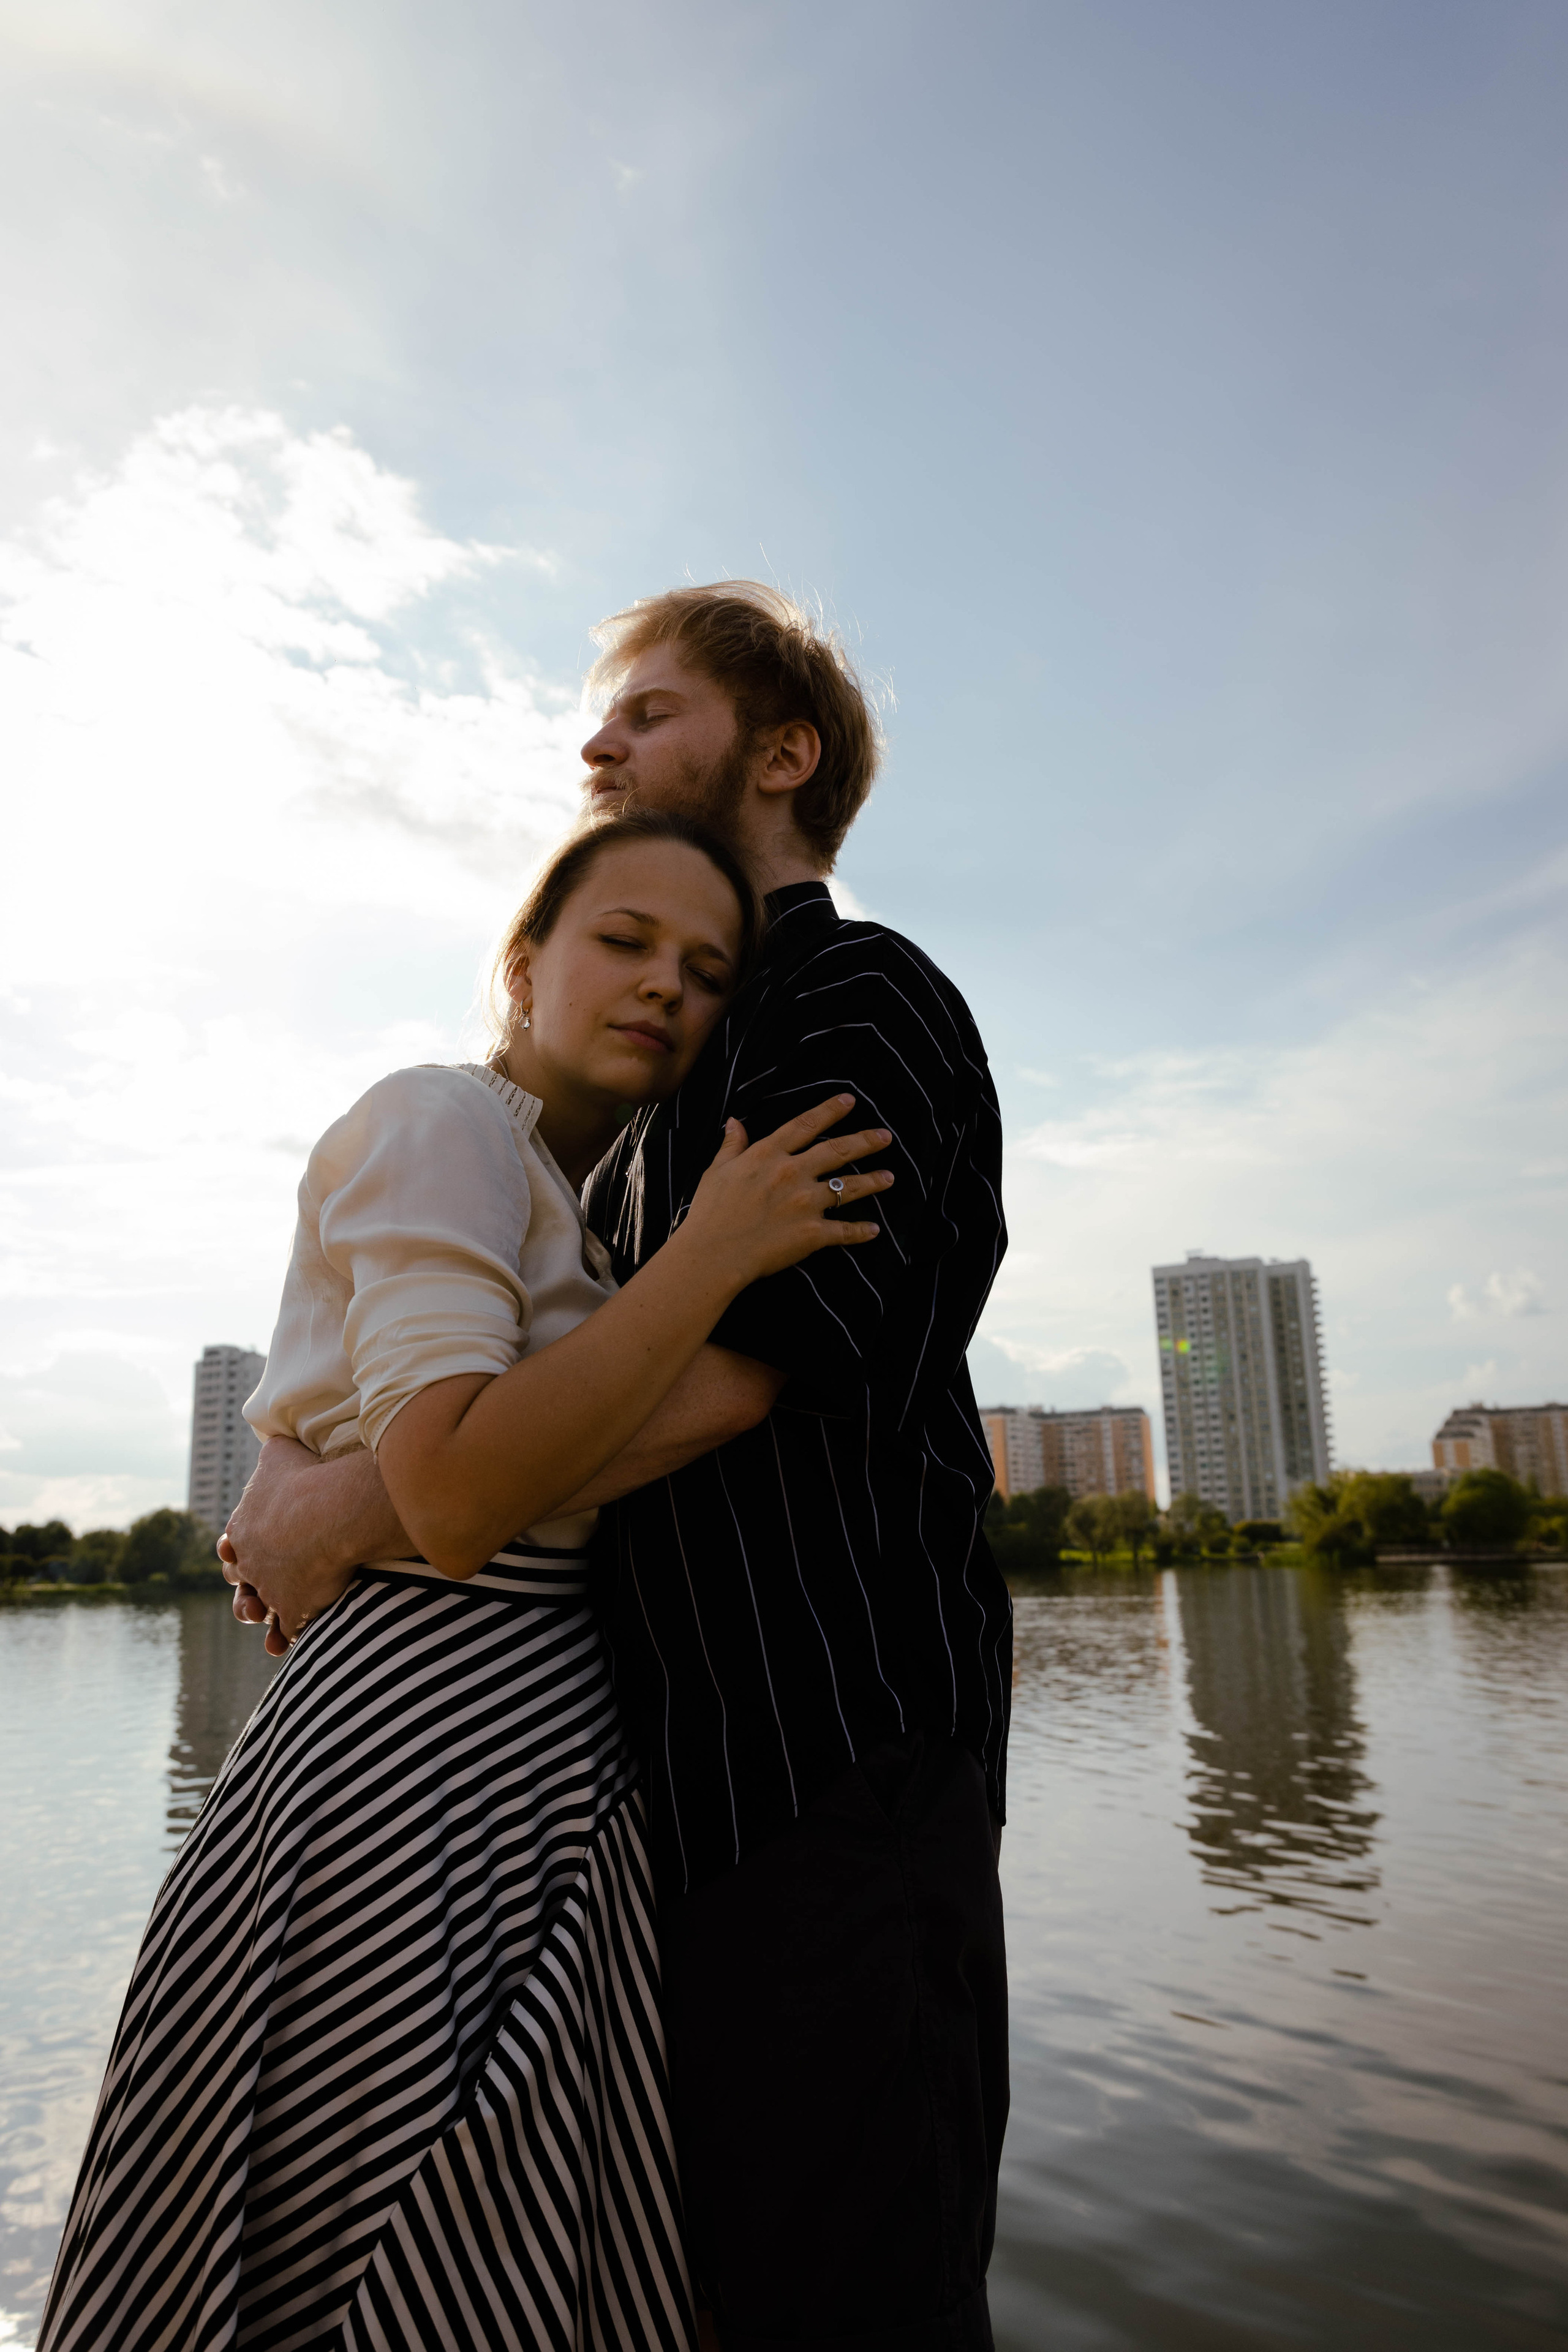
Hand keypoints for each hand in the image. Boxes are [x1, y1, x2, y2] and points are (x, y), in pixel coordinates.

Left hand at [221, 1436, 372, 1652]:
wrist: (329, 1512)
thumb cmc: (306, 1478)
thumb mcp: (279, 1453)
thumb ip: (273, 1455)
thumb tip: (273, 1445)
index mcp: (243, 1526)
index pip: (232, 1543)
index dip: (240, 1546)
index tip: (248, 1547)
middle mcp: (250, 1561)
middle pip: (239, 1577)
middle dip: (244, 1580)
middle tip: (253, 1579)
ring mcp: (269, 1587)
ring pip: (254, 1608)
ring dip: (255, 1611)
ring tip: (260, 1614)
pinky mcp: (292, 1609)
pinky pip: (284, 1630)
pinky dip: (282, 1637)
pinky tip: (282, 1642)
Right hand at [681, 1095, 892, 1286]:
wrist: (713, 1253)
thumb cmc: (710, 1212)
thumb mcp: (717, 1171)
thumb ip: (732, 1146)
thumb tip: (734, 1122)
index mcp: (769, 1154)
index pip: (806, 1125)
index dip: (830, 1111)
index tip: (849, 1101)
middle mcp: (793, 1173)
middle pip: (837, 1151)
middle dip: (865, 1142)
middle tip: (886, 1137)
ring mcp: (806, 1203)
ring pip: (849, 1188)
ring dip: (873, 1181)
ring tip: (890, 1177)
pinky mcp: (813, 1233)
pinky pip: (844, 1231)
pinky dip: (861, 1232)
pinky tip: (874, 1230)